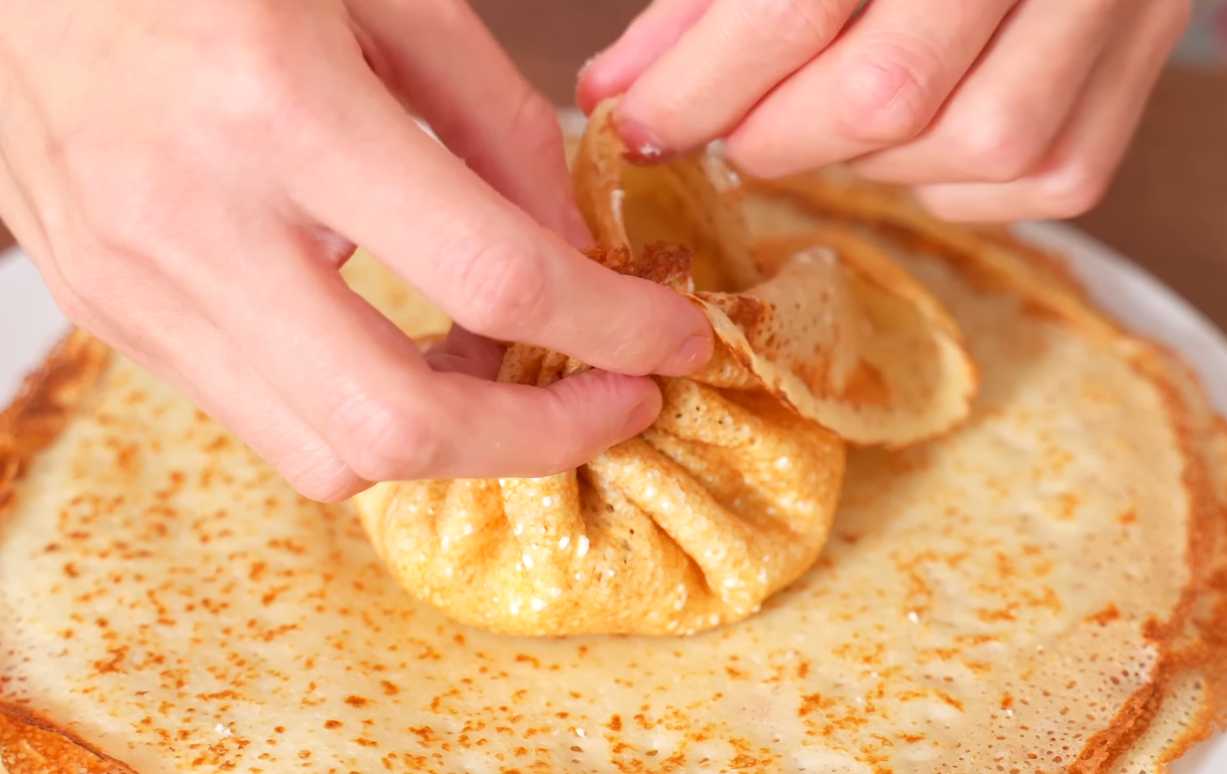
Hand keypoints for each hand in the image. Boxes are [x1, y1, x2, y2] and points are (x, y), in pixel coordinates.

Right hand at [0, 0, 712, 499]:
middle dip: (540, 439)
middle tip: (611, 403)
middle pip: (399, 425)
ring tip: (506, 374)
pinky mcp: (115, 318)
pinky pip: (266, 422)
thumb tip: (574, 254)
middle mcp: (196, 222)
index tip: (673, 345)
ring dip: (452, 440)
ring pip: (327, 456)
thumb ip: (496, 129)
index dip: (611, 329)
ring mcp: (137, 288)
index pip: (490, 276)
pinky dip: (362, 415)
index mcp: (280, 110)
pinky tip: (401, 351)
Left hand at [578, 0, 1190, 220]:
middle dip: (775, 134)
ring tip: (823, 116)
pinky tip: (913, 132)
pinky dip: (949, 177)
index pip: (797, 5)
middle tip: (728, 129)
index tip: (635, 126)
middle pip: (886, 93)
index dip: (698, 86)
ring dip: (866, 159)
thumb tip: (616, 91)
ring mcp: (1117, 1)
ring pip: (972, 145)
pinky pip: (1038, 175)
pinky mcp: (1144, 66)